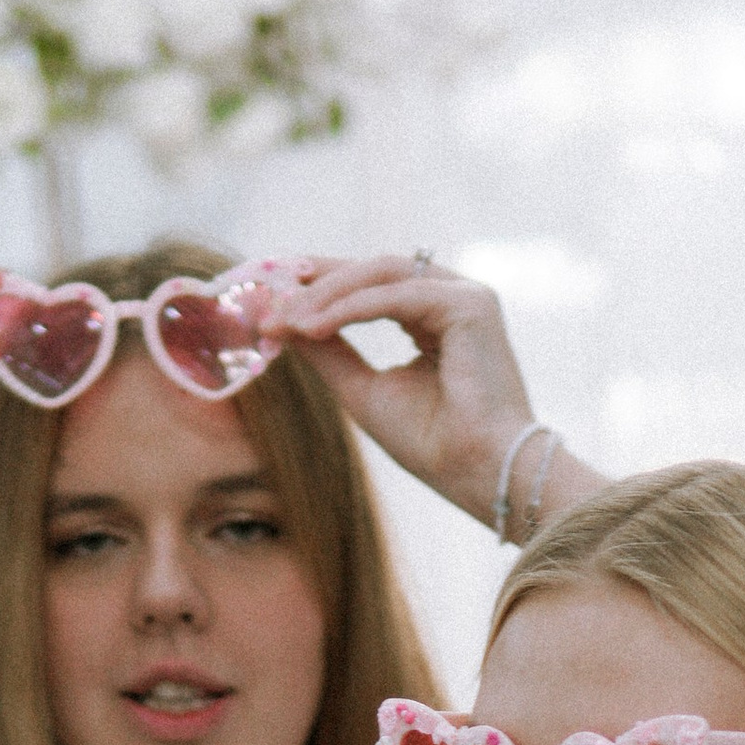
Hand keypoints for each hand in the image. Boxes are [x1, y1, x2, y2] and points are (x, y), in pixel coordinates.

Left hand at [256, 254, 585, 531]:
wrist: (480, 474)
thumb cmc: (433, 444)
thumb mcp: (361, 389)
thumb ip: (327, 350)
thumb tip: (280, 321)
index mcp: (434, 317)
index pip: (369, 285)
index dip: (318, 285)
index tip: (269, 295)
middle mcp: (453, 298)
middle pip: (372, 270)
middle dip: (314, 282)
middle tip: (264, 299)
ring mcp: (466, 297)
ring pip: (380, 274)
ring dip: (324, 293)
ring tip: (282, 319)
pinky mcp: (470, 305)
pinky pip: (395, 295)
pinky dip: (348, 308)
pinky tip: (312, 326)